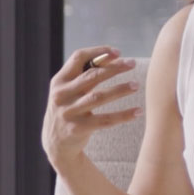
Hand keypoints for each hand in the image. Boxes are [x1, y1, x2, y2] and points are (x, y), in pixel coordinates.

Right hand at [41, 47, 139, 172]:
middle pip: (91, 76)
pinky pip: (105, 120)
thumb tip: (112, 56)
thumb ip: (86, 74)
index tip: (117, 52)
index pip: (78, 58)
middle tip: (133, 63)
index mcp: (59, 81)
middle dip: (114, 68)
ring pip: (99, 97)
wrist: (55, 142)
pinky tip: (138, 111)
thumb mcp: (70, 90)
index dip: (98, 52)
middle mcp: (61, 95)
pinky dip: (123, 115)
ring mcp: (69, 112)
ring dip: (120, 89)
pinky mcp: (78, 129)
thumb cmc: (69, 108)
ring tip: (136, 85)